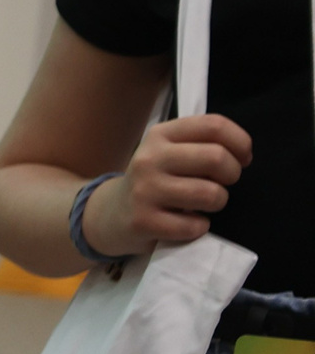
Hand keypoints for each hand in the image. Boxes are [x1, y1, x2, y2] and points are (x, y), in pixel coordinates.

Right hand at [83, 113, 252, 255]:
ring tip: (207, 204)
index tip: (242, 158)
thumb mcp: (169, 151)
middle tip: (224, 183)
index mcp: (160, 135)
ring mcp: (144, 190)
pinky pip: (193, 226)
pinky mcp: (142, 221)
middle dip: (232, 174)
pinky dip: (199, 227)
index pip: (214, 126)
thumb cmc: (154, 181)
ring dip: (218, 201)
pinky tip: (189, 223)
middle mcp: (149, 158)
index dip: (240, 142)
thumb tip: (242, 155)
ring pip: (209, 193)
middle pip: (216, 157)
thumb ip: (202, 144)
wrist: (110, 215)